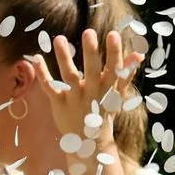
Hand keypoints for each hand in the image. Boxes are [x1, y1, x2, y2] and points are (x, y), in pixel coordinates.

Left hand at [25, 27, 136, 165]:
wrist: (90, 143)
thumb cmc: (104, 112)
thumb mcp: (117, 95)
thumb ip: (126, 73)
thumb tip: (139, 54)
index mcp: (108, 89)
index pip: (114, 69)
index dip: (114, 52)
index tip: (113, 34)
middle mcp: (93, 93)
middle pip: (92, 71)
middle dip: (91, 52)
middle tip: (89, 32)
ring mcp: (75, 99)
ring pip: (69, 76)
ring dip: (64, 57)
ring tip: (59, 38)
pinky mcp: (59, 104)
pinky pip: (49, 88)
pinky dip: (43, 74)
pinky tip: (35, 57)